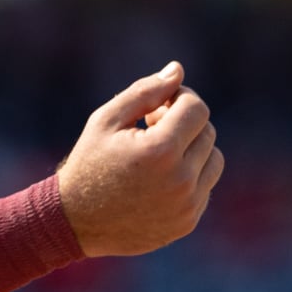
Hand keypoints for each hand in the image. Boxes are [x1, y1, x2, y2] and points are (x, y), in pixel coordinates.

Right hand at [56, 61, 222, 257]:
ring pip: (214, 158)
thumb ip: (145, 91)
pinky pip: (206, 185)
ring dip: (192, 147)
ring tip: (157, 151)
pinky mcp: (188, 221)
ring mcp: (187, 205)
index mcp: (160, 151)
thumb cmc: (90, 162)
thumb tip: (177, 70)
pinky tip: (158, 176)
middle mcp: (181, 180)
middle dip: (183, 121)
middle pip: (207, 131)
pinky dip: (190, 174)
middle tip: (150, 126)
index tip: (157, 105)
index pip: (197, 108)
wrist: (77, 220)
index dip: (179, 98)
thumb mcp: (108, 120)